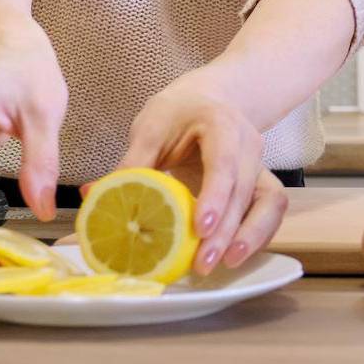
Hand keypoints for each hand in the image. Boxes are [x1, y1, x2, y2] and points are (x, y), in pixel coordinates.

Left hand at [115, 63, 289, 275]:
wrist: (210, 100)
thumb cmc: (178, 113)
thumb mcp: (151, 128)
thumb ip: (131, 162)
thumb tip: (93, 195)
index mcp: (221, 124)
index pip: (223, 161)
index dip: (214, 195)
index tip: (199, 228)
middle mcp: (249, 143)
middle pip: (244, 190)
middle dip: (226, 231)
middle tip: (201, 263)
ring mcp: (260, 164)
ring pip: (270, 202)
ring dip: (251, 236)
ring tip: (225, 264)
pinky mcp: (261, 182)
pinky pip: (271, 211)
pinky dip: (257, 235)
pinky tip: (232, 256)